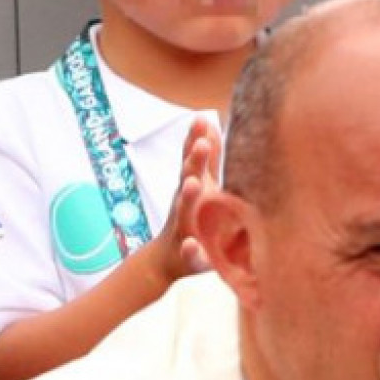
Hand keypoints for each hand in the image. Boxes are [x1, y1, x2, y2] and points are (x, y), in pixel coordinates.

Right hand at [152, 117, 221, 284]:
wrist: (167, 260)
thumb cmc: (194, 216)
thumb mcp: (202, 185)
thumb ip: (209, 157)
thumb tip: (211, 121)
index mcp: (193, 186)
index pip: (193, 158)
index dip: (196, 138)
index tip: (200, 118)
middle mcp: (185, 203)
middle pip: (188, 177)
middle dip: (194, 160)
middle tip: (200, 144)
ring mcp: (184, 227)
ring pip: (184, 210)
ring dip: (188, 196)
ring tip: (193, 184)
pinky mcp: (188, 255)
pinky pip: (189, 251)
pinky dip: (190, 248)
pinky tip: (191, 243)